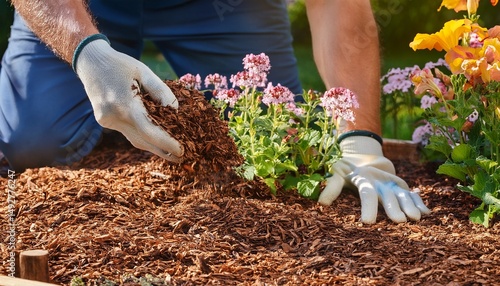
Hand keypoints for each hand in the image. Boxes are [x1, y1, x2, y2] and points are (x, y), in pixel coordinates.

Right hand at [73, 35, 182, 161]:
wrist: (90, 61)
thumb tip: (176, 112)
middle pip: (143, 141)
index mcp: (124, 104)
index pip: (150, 132)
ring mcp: (106, 121)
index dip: (167, 144)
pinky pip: (128, 133)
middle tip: (182, 157)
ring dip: (153, 146)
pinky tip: (155, 137)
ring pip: (135, 140)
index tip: (182, 150)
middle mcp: (113, 116)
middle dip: (163, 151)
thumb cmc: (120, 64)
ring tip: (172, 151)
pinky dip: (142, 136)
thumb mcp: (144, 72)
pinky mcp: (104, 121)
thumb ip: (161, 91)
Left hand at [318, 134, 430, 223]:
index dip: (367, 207)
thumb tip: (321, 203)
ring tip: (416, 218)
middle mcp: (380, 182)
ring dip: (409, 206)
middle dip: (393, 208)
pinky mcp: (401, 186)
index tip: (367, 222)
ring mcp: (392, 184)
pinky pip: (412, 194)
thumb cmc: (346, 171)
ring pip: (402, 195)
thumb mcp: (337, 175)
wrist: (363, 157)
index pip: (366, 194)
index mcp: (363, 180)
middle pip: (387, 196)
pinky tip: (427, 213)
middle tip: (399, 221)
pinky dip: (419, 202)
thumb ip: (332, 187)